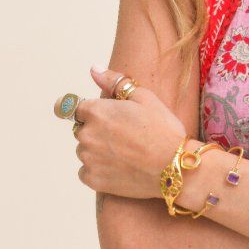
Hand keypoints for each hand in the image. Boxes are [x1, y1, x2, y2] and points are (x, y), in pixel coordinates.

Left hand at [69, 65, 189, 198]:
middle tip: (124, 137)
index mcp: (96, 111)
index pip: (72, 107)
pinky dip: (99, 170)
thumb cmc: (163, 130)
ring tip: (126, 154)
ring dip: (98, 151)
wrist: (175, 167)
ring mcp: (88, 159)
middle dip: (97, 131)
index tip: (101, 119)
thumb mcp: (144, 97)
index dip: (89, 112)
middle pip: (81, 130)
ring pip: (85, 151)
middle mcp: (86, 134)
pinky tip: (121, 168)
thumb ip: (114, 82)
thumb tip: (93, 69)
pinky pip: (87, 172)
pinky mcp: (92, 179)